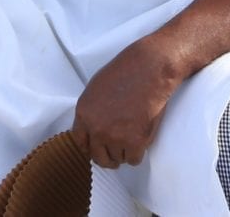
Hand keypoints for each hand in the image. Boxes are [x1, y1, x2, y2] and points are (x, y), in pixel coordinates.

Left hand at [72, 38, 180, 167]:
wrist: (149, 69)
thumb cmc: (126, 72)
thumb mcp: (96, 88)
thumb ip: (91, 111)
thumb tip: (92, 128)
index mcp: (83, 113)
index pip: (80, 143)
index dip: (91, 147)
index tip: (98, 148)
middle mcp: (95, 128)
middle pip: (98, 157)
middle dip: (107, 156)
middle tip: (116, 152)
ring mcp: (114, 136)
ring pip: (117, 159)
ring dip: (124, 152)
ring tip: (132, 135)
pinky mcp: (134, 142)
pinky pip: (133, 160)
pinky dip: (138, 152)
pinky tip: (141, 138)